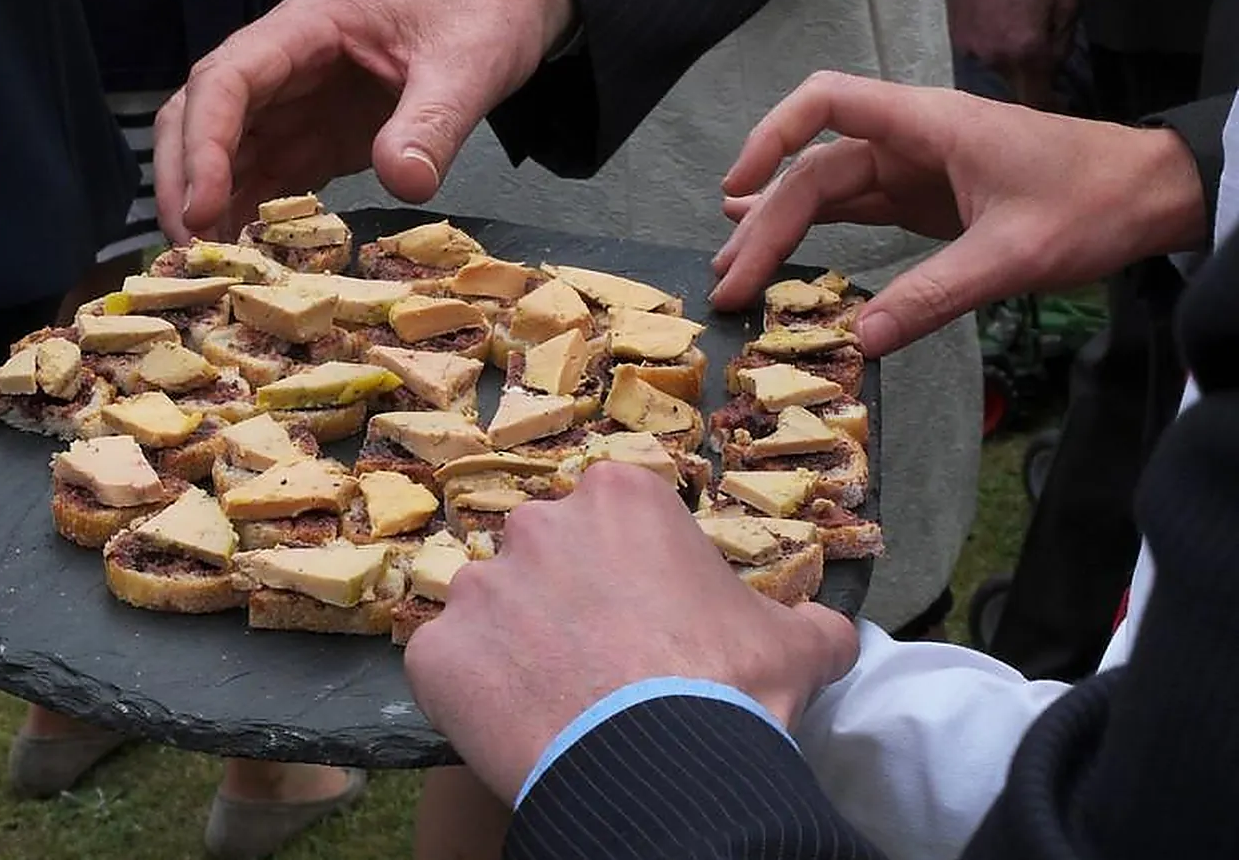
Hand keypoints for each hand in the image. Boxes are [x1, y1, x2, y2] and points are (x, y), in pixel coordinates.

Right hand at [153, 0, 573, 241]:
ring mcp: (298, 100)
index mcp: (311, 26)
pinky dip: (250, 214)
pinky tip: (248, 258)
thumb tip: (404, 182)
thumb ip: (434, 122)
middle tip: (191, 248)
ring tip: (213, 265)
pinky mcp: (316, 135)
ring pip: (225, 150)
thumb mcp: (469, 65)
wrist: (508, 5)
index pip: (227, 79)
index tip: (202, 205)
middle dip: (184, 178)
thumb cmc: (483, 14)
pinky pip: (267, 175)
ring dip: (210, 204)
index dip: (204, 143)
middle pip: (201, 113)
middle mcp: (288, 62)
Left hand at [403, 463, 857, 804]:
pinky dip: (472, 692)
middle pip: (547, 555)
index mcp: (621, 499)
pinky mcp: (437, 649)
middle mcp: (540, 523)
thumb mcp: (799, 644)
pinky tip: (513, 725)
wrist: (661, 765)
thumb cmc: (733, 687)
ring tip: (556, 700)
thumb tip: (828, 633)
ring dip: (517, 645)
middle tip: (601, 661)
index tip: (647, 617)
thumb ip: (810, 621)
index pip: (615, 519)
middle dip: (568, 600)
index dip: (631, 570)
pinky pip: (449, 664)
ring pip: (494, 609)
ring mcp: (479, 585)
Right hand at [710, 72, 1205, 354]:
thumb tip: (857, 342)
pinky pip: (855, 209)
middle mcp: (910, 139)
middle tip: (729, 284)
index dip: (771, 139)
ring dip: (779, 229)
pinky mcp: (925, 197)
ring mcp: (915, 168)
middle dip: (765, 223)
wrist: (1154, 194)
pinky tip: (778, 252)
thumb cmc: (1093, 204)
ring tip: (734, 272)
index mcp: (927, 125)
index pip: (826, 103)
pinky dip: (813, 232)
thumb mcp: (1014, 256)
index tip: (736, 190)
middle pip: (814, 168)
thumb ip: (933, 297)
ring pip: (827, 190)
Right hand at [944, 0, 1076, 108]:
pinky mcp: (958, 41)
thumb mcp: (1067, 3)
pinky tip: (995, 24)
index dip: (1049, 106)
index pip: (1038, 99)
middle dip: (1028, 74)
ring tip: (1013, 30)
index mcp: (1028, 53)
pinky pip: (980, 54)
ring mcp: (973, 53)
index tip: (1056, 105)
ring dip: (1008, 58)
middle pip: (1016, 85)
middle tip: (1037, 51)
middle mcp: (997, 60)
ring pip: (998, 70)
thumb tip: (1054, 66)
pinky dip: (991, 45)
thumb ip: (1063, 43)